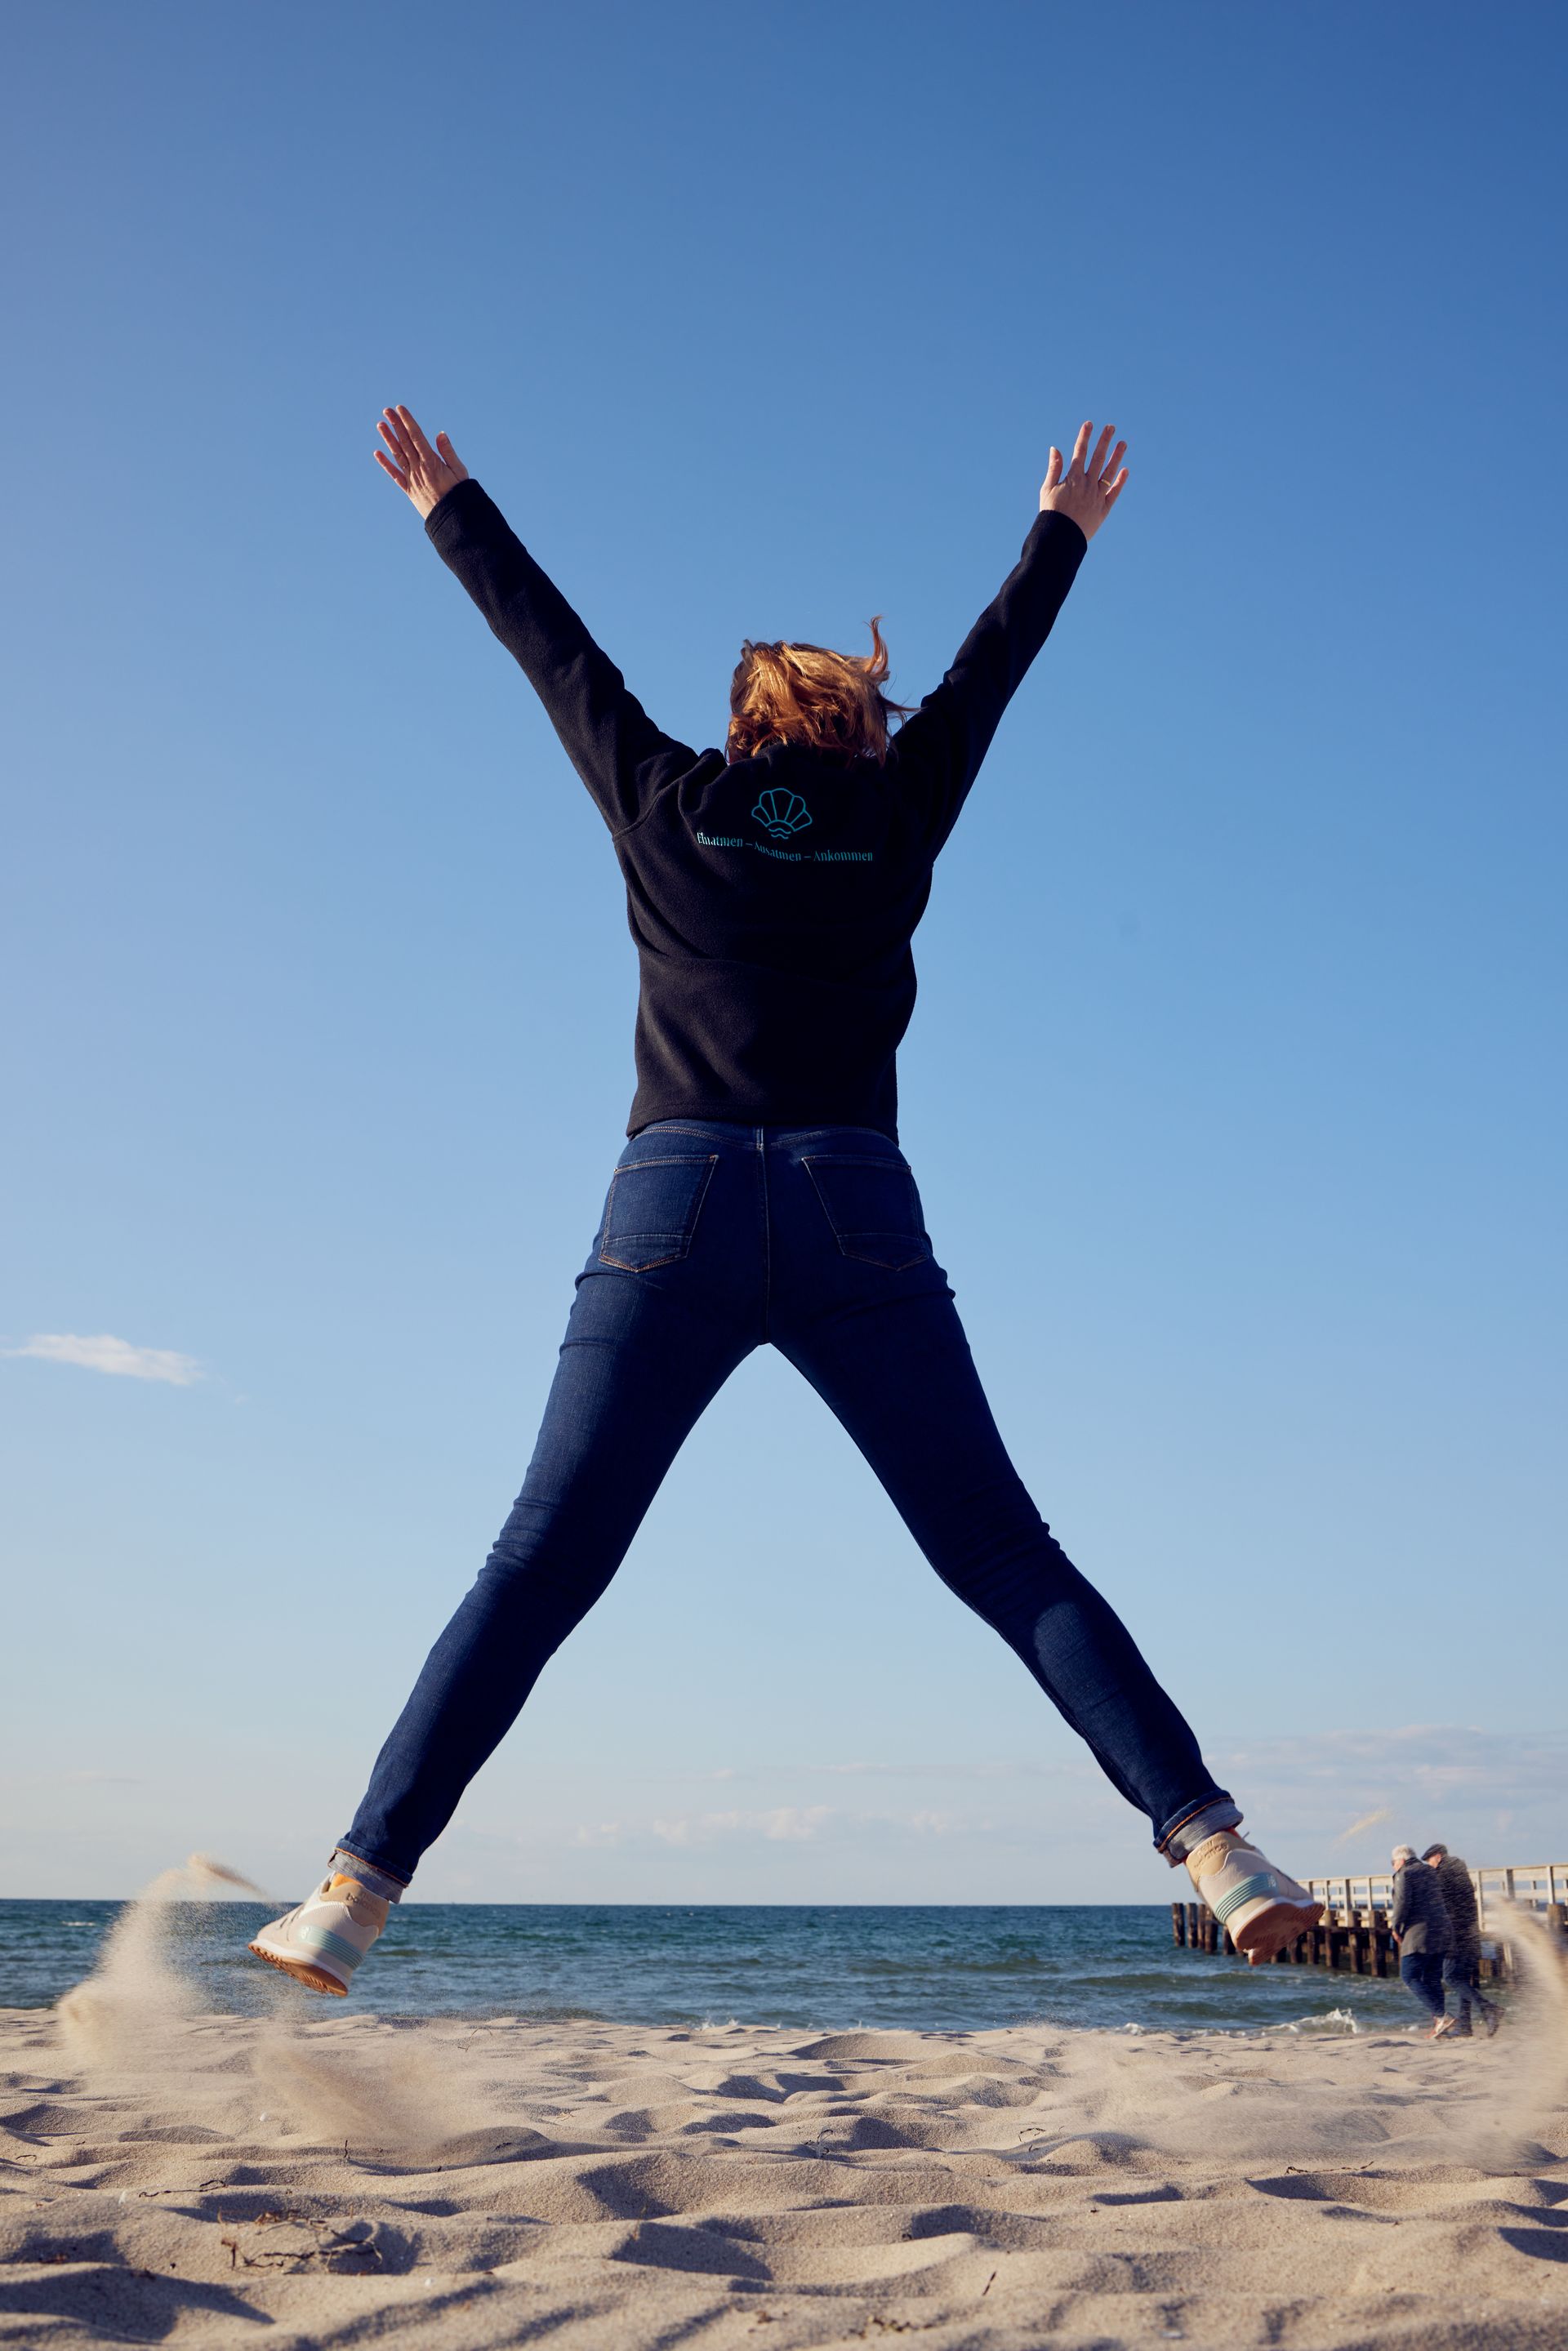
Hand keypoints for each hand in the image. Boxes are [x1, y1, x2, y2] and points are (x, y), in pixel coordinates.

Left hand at [374, 404, 468, 517]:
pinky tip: (377, 453)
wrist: (453, 520)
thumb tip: (439, 434)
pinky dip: (386, 464)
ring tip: (380, 425)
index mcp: (431, 462)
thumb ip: (448, 452)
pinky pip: (395, 475)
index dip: (407, 421)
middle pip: (405, 442)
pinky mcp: (409, 490)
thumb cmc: (460, 494)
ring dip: (388, 439)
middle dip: (396, 425)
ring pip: (398, 455)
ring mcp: (412, 479)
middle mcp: (418, 469)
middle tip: (387, 410)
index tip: (400, 409)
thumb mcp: (459, 471)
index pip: (416, 437)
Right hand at [1040, 421, 1127, 541]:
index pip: (1079, 452)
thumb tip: (1055, 448)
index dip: (1084, 436)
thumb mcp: (1047, 489)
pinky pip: (1114, 492)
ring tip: (1123, 443)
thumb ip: (1054, 468)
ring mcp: (1097, 496)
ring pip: (1109, 472)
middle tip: (1111, 427)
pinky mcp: (1103, 509)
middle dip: (1104, 441)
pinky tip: (1125, 470)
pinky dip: (1120, 481)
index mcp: (1073, 478)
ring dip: (1116, 456)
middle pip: (1098, 457)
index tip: (1089, 424)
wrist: (1060, 538)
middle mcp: (1087, 484)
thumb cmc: (1051, 513)